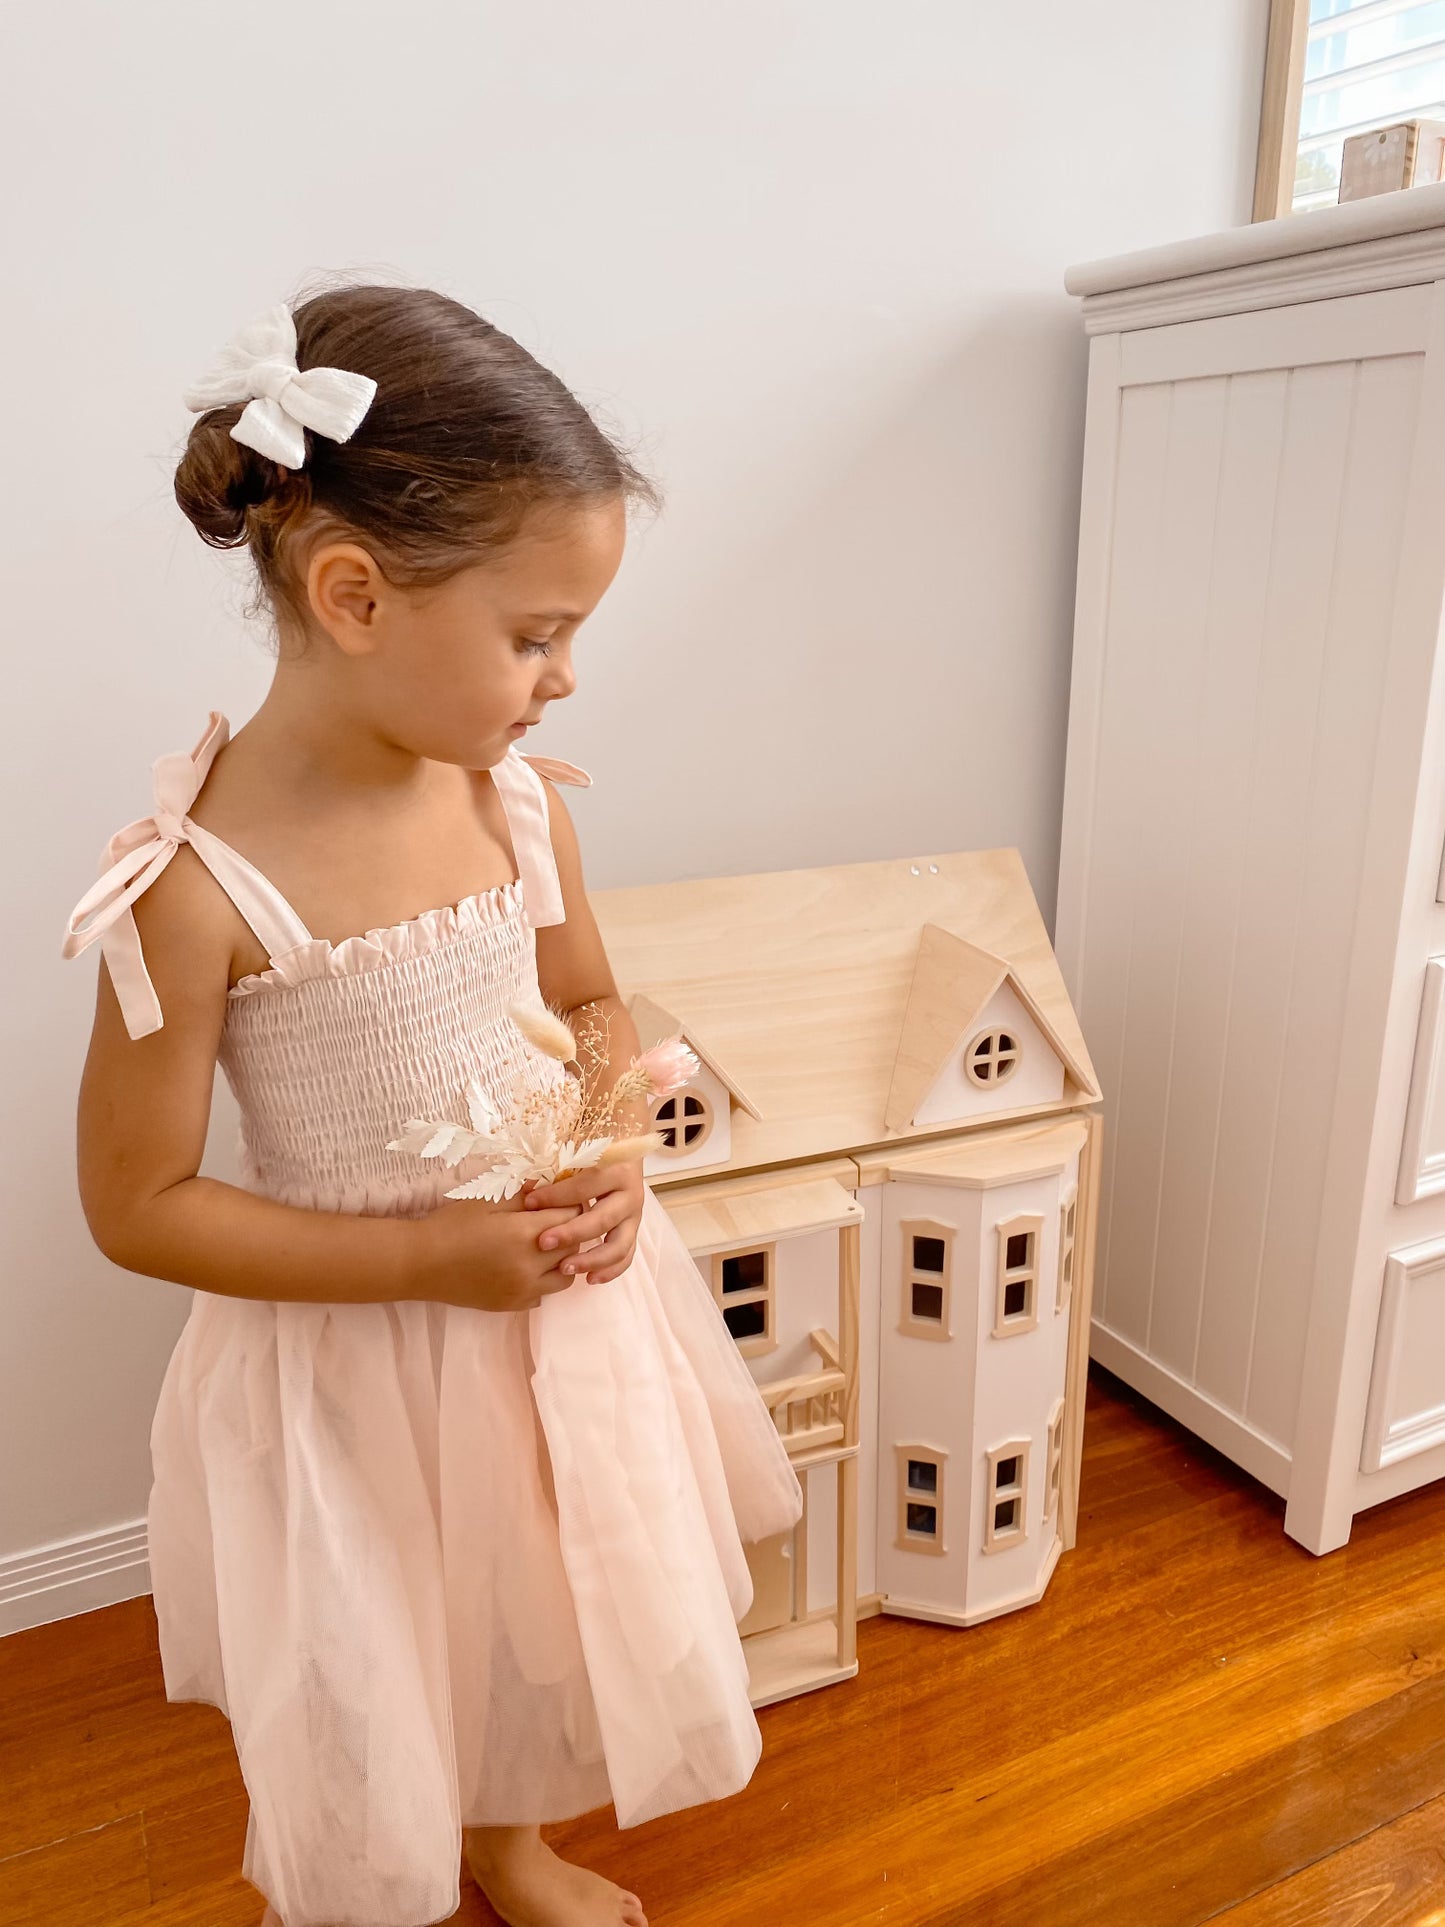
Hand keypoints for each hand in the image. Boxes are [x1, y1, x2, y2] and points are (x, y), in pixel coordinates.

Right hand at [413, 1184, 585, 1312]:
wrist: (420, 1263)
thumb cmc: (451, 1226)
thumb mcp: (488, 1201)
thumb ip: (524, 1195)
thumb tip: (552, 1187)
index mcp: (524, 1233)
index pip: (572, 1217)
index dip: (571, 1206)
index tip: (562, 1201)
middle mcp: (530, 1266)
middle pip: (574, 1247)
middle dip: (571, 1231)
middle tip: (555, 1221)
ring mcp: (523, 1290)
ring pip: (565, 1276)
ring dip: (562, 1260)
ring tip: (543, 1247)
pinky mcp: (514, 1305)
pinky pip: (544, 1295)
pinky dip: (543, 1281)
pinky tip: (526, 1267)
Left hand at [523, 1157, 645, 1285]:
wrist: (624, 1152)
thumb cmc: (594, 1152)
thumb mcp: (577, 1154)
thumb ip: (556, 1169)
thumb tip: (527, 1188)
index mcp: (617, 1170)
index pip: (585, 1186)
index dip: (556, 1196)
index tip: (529, 1203)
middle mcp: (631, 1194)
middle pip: (602, 1219)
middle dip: (571, 1233)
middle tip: (543, 1242)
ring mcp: (634, 1216)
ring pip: (619, 1245)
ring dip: (592, 1259)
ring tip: (565, 1268)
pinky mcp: (633, 1231)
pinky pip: (626, 1256)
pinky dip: (610, 1270)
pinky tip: (590, 1279)